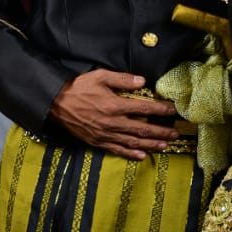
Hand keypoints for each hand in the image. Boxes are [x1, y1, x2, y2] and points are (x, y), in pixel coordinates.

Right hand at [50, 70, 178, 158]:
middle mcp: (112, 123)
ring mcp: (105, 135)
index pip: (144, 109)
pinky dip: (131, 154)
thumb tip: (142, 81)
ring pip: (133, 142)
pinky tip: (142, 156)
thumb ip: (122, 79)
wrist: (55, 103)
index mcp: (114, 105)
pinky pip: (117, 150)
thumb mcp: (100, 76)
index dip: (160, 110)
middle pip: (142, 130)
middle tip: (176, 133)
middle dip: (161, 132)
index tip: (173, 110)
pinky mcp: (97, 142)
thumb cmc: (78, 87)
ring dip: (151, 144)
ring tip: (165, 145)